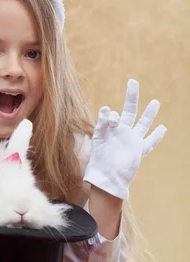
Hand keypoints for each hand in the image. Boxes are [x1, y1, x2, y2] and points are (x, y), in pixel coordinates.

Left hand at [83, 79, 166, 199]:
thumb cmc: (98, 162)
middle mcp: (121, 132)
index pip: (113, 115)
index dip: (110, 114)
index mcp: (110, 129)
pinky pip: (150, 142)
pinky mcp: (139, 150)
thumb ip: (102, 123)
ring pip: (143, 124)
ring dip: (149, 113)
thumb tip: (106, 107)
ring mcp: (132, 141)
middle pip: (129, 110)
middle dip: (131, 96)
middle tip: (132, 81)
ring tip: (155, 102)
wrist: (106, 179)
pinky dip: (157, 135)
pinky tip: (163, 128)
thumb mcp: (98, 139)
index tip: (108, 113)